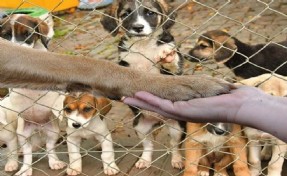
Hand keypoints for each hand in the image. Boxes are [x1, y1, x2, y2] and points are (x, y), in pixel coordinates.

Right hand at [123, 86, 267, 122]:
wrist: (240, 105)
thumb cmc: (230, 99)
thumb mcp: (214, 91)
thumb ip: (208, 88)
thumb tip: (208, 81)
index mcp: (187, 108)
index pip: (166, 103)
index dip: (152, 99)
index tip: (141, 95)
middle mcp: (181, 111)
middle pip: (157, 106)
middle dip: (141, 102)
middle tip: (126, 98)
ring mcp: (181, 112)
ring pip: (155, 106)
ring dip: (140, 101)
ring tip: (125, 97)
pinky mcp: (182, 110)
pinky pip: (162, 104)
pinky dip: (149, 100)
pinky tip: (138, 95)